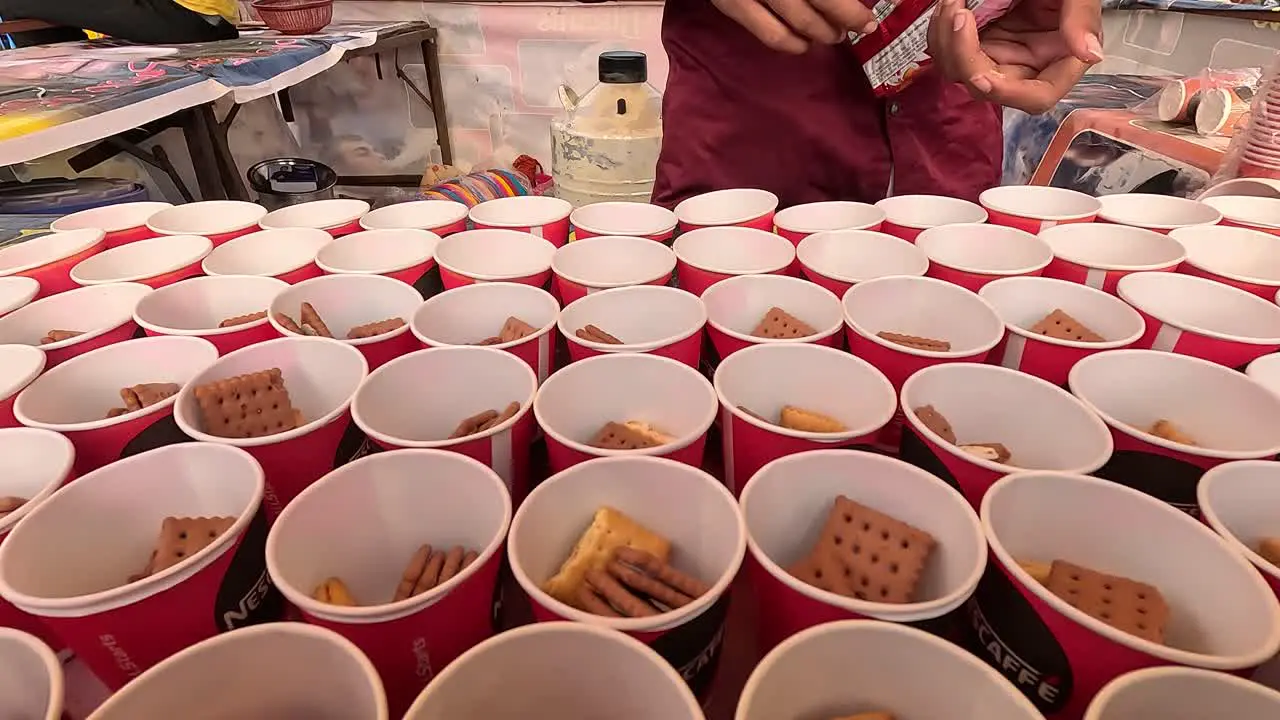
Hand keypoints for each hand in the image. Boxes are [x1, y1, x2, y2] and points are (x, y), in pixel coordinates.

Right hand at [712, 0, 878, 53]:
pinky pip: (770, 34)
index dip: (851, 9)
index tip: (869, 20)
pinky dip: (792, 44)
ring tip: (834, 35)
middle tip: (860, 26)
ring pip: (801, 21)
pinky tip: (803, 45)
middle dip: (847, 18)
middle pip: (824, 1)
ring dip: (824, 33)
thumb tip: (847, 1)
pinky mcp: (732, 4)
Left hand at [927, 0, 1103, 113]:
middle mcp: (1027, 64)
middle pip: (986, 86)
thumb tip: (1090, 54)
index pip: (1037, 96)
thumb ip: (1083, 19)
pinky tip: (950, 7)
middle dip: (963, 54)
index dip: (1007, 93)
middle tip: (958, 12)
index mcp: (1061, 60)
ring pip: (960, 71)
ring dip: (946, 40)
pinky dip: (943, 31)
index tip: (981, 75)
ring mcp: (1000, 54)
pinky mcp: (978, 41)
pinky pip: (950, 51)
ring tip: (953, 3)